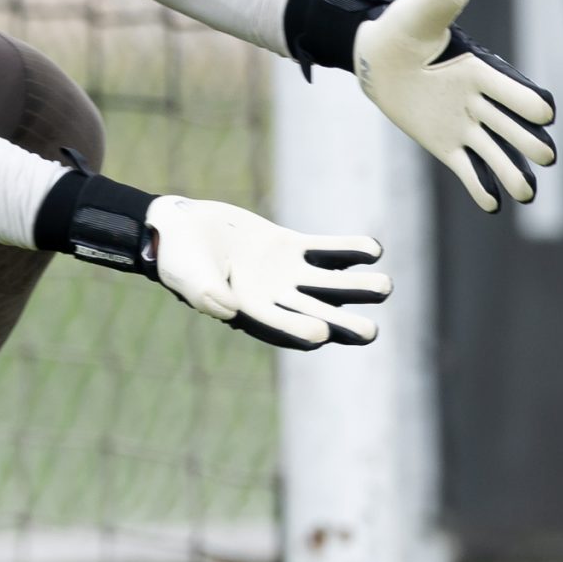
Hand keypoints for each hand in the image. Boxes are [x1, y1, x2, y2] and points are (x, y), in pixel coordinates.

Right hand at [33, 161, 388, 351]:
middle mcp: (274, 299)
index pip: (280, 327)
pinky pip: (325, 251)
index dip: (300, 331)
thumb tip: (228, 310)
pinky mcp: (290, 247)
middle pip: (315, 314)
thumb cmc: (177, 257)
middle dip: (343, 325)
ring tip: (384, 286)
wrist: (178, 228)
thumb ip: (206, 292)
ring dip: (357, 287)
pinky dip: (348, 250)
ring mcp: (286, 274)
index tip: (320, 333)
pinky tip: (373, 249)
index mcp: (249, 312)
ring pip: (329, 284)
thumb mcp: (187, 275)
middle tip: (370, 333)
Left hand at [354, 0, 556, 212]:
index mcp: (480, 69)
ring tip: (525, 194)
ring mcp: (464, 124)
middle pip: (511, 125)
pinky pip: (467, 168)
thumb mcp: (418, 13)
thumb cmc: (402, 30)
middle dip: (528, 141)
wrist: (379, 57)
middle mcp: (478, 100)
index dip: (527, 101)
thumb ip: (437, 1)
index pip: (511, 88)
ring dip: (510, 172)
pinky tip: (494, 205)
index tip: (544, 114)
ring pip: (494, 152)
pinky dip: (480, 186)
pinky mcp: (445, 144)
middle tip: (546, 157)